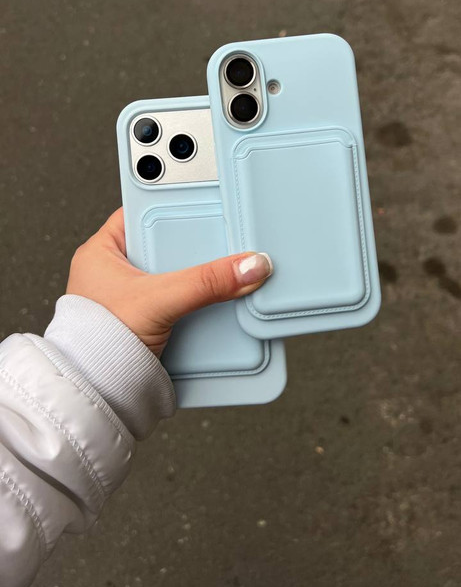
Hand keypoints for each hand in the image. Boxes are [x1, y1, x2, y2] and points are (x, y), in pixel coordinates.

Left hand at [66, 208, 272, 357]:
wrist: (96, 396)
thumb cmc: (96, 344)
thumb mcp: (158, 300)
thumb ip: (205, 281)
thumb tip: (246, 266)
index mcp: (103, 251)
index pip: (141, 209)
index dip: (171, 198)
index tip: (201, 190)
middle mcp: (116, 272)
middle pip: (166, 242)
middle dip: (194, 241)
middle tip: (221, 231)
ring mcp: (133, 298)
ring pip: (176, 273)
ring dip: (198, 275)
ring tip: (223, 265)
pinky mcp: (148, 322)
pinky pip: (180, 299)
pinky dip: (197, 300)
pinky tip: (212, 298)